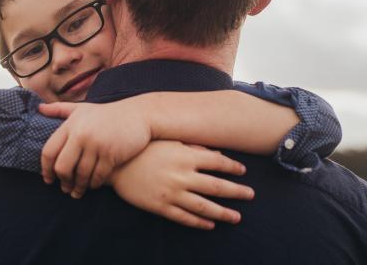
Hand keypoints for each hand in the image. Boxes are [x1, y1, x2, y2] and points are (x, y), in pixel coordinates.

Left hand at [39, 100, 151, 198]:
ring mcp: (96, 144)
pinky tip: (93, 185)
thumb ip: (60, 109)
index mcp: (71, 124)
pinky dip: (94, 183)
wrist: (139, 115)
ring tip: (77, 192)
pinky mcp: (111, 153)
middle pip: (62, 167)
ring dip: (78, 186)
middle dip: (63, 180)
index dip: (46, 168)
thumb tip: (39, 108)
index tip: (48, 179)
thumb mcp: (82, 108)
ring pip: (81, 174)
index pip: (49, 151)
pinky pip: (98, 175)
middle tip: (64, 188)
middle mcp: (81, 134)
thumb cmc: (108, 113)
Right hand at [110, 141, 253, 229]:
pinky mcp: (161, 206)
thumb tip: (216, 155)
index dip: (233, 167)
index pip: (217, 163)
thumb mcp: (168, 141)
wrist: (115, 164)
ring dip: (223, 212)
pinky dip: (199, 222)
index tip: (243, 171)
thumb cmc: (143, 148)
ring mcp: (172, 193)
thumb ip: (193, 147)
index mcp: (185, 156)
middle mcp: (181, 175)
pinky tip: (210, 225)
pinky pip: (184, 217)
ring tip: (236, 217)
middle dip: (237, 192)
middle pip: (216, 187)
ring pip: (204, 206)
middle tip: (251, 195)